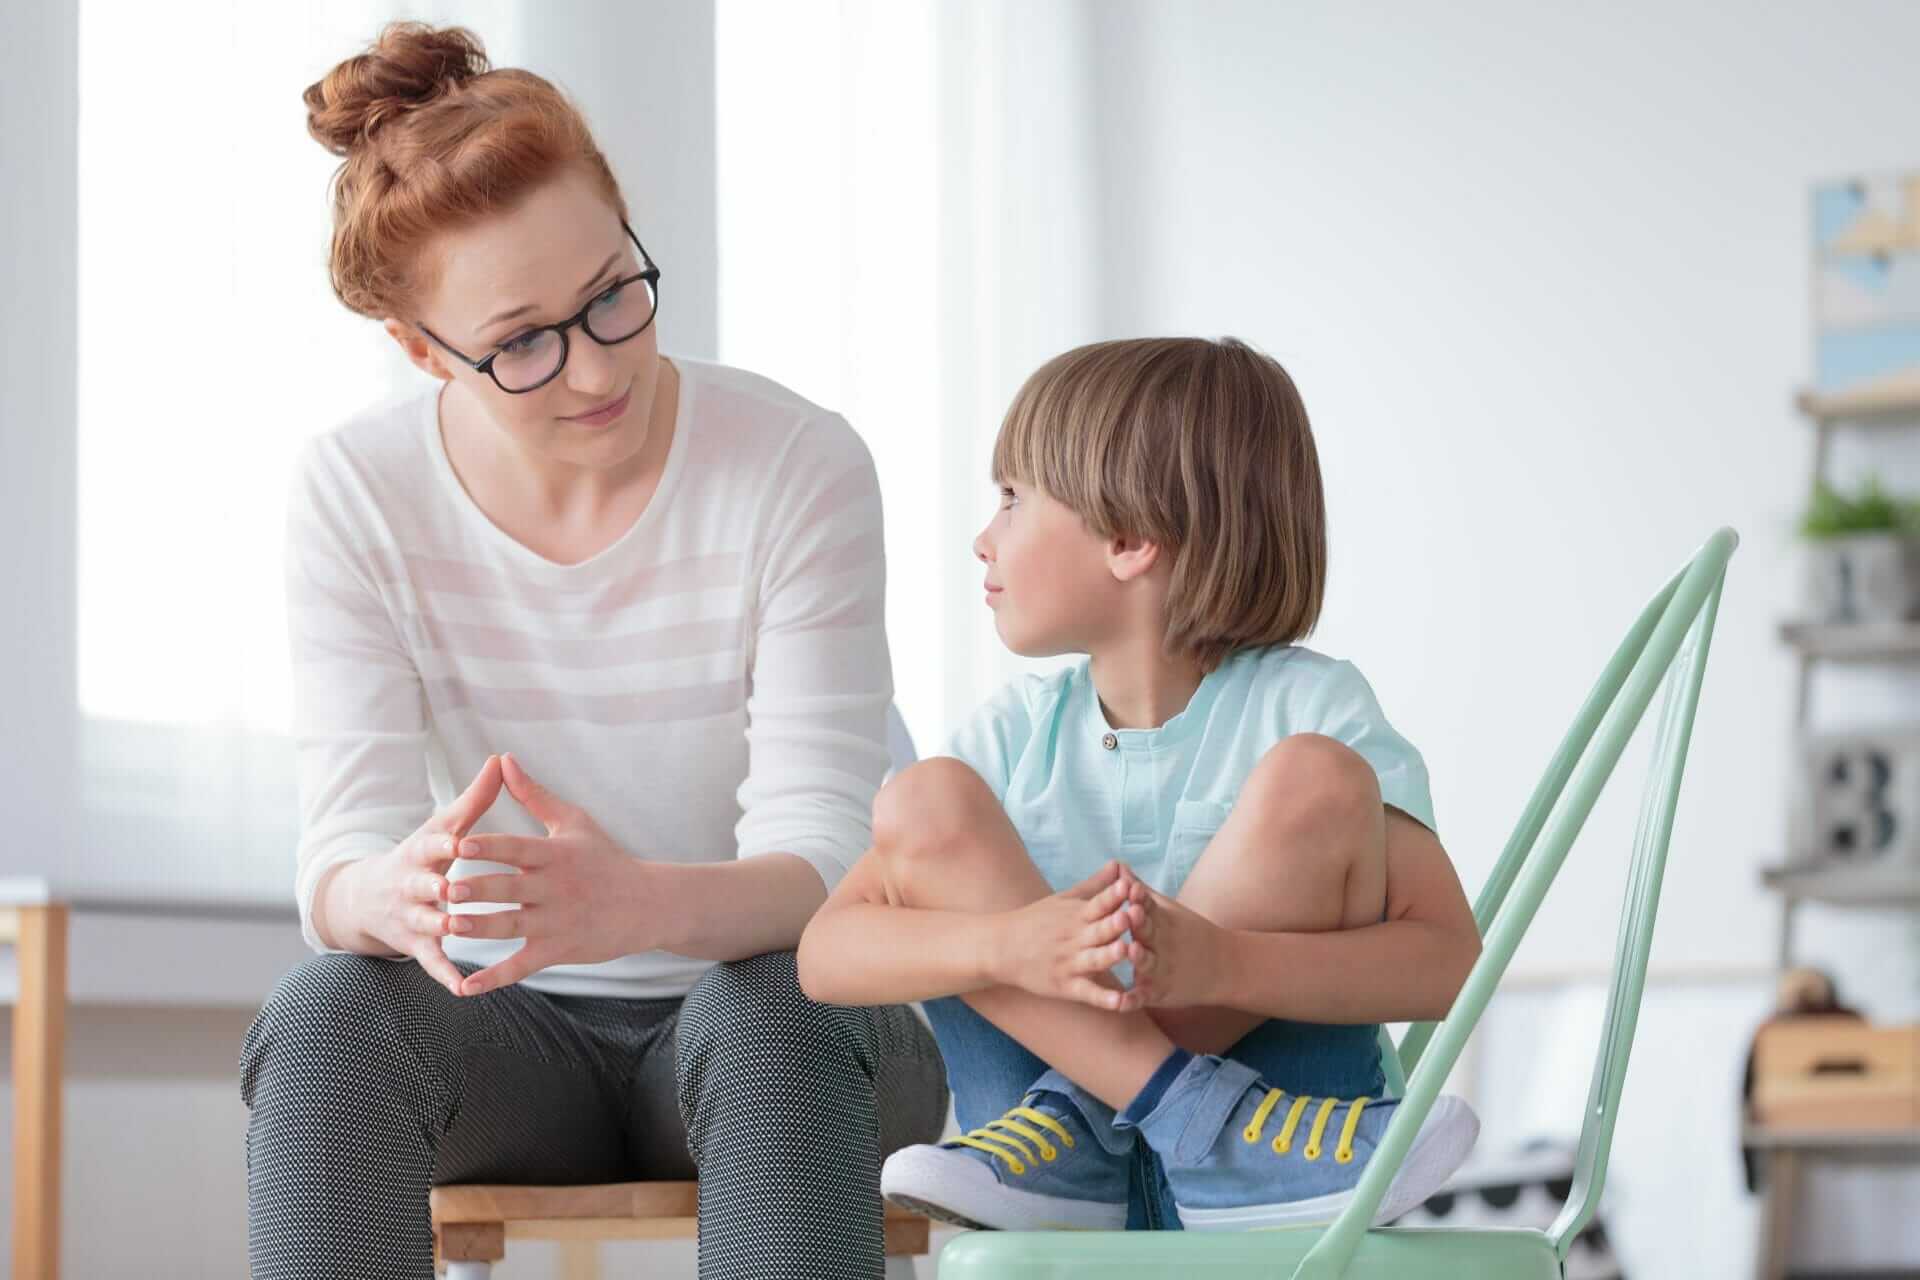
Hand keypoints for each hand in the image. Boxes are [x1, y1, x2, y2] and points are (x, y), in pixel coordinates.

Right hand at [334, 755, 504, 995]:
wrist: (368, 897)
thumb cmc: (422, 855)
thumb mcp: (442, 826)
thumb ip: (475, 798)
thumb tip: (502, 758)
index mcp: (421, 852)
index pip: (432, 845)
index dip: (444, 844)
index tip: (460, 841)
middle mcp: (411, 885)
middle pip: (423, 885)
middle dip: (435, 887)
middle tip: (454, 889)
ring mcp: (412, 917)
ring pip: (426, 922)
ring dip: (441, 925)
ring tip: (459, 928)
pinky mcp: (417, 945)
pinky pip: (432, 962)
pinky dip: (445, 974)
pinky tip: (463, 988)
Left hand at [449, 753, 651, 996]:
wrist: (648, 904)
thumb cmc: (607, 859)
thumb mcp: (574, 822)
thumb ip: (534, 794)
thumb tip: (503, 760)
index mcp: (555, 855)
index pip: (518, 848)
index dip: (490, 847)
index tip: (461, 844)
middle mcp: (555, 888)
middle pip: (511, 888)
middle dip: (480, 889)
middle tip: (448, 888)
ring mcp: (556, 922)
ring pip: (513, 926)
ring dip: (481, 928)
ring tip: (450, 927)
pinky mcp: (558, 950)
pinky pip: (522, 966)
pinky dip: (494, 978)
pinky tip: (466, 987)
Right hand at [989, 860, 1149, 1011]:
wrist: (1001, 948)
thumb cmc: (1036, 921)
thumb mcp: (1064, 899)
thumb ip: (1095, 885)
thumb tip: (1119, 864)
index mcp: (1076, 915)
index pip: (1098, 903)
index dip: (1113, 895)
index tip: (1129, 884)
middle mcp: (1074, 938)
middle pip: (1099, 930)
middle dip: (1115, 923)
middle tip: (1132, 915)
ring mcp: (1070, 963)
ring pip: (1095, 960)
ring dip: (1110, 955)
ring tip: (1126, 951)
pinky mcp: (1066, 987)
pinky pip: (1087, 993)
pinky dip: (1103, 998)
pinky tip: (1120, 1002)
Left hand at [1114, 867, 1229, 1010]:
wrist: (1223, 967)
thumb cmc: (1187, 934)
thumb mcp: (1167, 911)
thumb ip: (1140, 892)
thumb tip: (1118, 867)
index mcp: (1162, 922)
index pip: (1149, 906)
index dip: (1140, 898)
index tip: (1131, 888)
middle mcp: (1162, 945)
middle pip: (1149, 932)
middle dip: (1140, 922)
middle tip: (1130, 912)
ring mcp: (1161, 969)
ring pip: (1148, 963)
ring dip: (1139, 957)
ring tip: (1131, 950)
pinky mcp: (1159, 993)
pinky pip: (1143, 997)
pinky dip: (1133, 1000)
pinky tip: (1120, 1003)